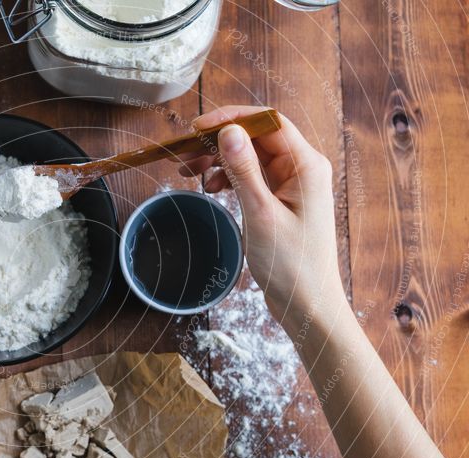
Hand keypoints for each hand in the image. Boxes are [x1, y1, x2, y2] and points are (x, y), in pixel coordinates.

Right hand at [180, 105, 345, 321]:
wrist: (307, 304)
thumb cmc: (292, 265)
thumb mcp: (261, 215)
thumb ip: (244, 171)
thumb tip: (228, 132)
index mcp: (306, 165)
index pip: (267, 122)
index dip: (231, 119)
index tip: (197, 128)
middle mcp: (302, 169)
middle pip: (256, 139)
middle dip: (219, 142)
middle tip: (185, 155)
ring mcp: (292, 185)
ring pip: (251, 158)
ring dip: (220, 161)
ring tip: (190, 173)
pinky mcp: (282, 201)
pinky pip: (252, 178)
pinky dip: (229, 178)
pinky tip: (212, 188)